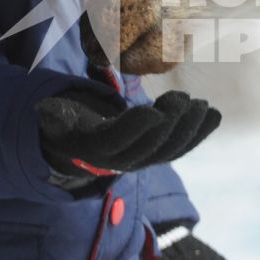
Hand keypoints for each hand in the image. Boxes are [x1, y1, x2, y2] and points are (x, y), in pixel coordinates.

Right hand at [37, 82, 219, 177]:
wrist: (80, 146)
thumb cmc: (69, 122)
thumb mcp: (56, 118)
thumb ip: (53, 115)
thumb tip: (45, 110)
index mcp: (95, 149)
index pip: (117, 141)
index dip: (136, 129)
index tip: (153, 112)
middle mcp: (121, 162)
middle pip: (149, 147)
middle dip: (169, 124)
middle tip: (183, 98)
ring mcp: (143, 161)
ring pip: (170, 150)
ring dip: (190, 129)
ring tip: (203, 105)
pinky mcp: (158, 155)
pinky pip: (181, 148)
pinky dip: (200, 133)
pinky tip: (215, 115)